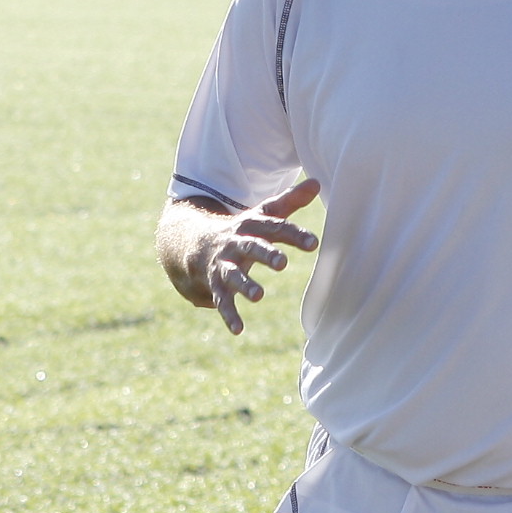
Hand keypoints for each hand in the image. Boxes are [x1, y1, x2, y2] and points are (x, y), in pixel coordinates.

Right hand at [196, 181, 320, 335]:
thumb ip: (288, 202)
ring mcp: (223, 265)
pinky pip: (222, 301)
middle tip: (282, 263)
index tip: (314, 243)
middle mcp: (236, 244)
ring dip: (245, 285)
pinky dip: (229, 316)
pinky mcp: (215, 285)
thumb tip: (317, 182)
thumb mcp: (261, 214)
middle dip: (265, 254)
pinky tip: (238, 330)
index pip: (274, 227)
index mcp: (251, 226)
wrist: (194, 243)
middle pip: (251, 247)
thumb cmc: (240, 230)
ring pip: (233, 275)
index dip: (294, 235)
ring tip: (259, 296)